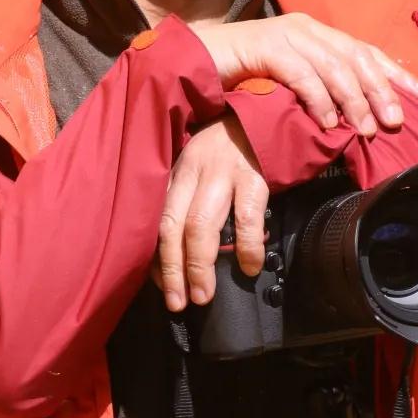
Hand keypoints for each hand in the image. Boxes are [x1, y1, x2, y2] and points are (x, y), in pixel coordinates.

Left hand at [154, 114, 267, 311]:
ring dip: (199, 265)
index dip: (157, 258)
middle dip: (173, 269)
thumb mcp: (195, 169)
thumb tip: (177, 256)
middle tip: (178, 303)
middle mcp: (193, 173)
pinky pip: (246, 218)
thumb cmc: (223, 150)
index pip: (158, 220)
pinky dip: (246, 247)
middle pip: (174, 226)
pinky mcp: (253, 177)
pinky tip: (249, 267)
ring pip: (201, 224)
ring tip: (202, 296)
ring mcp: (223, 174)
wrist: (259, 115)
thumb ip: (185, 203)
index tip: (162, 287)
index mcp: (176, 174)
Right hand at [191, 13, 417, 135]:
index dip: (396, 74)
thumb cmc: (243, 76)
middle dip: (381, 90)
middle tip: (397, 120)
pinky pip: (301, 74)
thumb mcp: (290, 80)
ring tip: (365, 128)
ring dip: (354, 100)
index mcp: (317, 32)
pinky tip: (328, 122)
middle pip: (356, 57)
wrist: (195, 61)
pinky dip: (318, 99)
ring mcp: (285, 35)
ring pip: (333, 66)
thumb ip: (320, 87)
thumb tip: (356, 114)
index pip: (366, 51)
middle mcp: (306, 28)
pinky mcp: (264, 47)